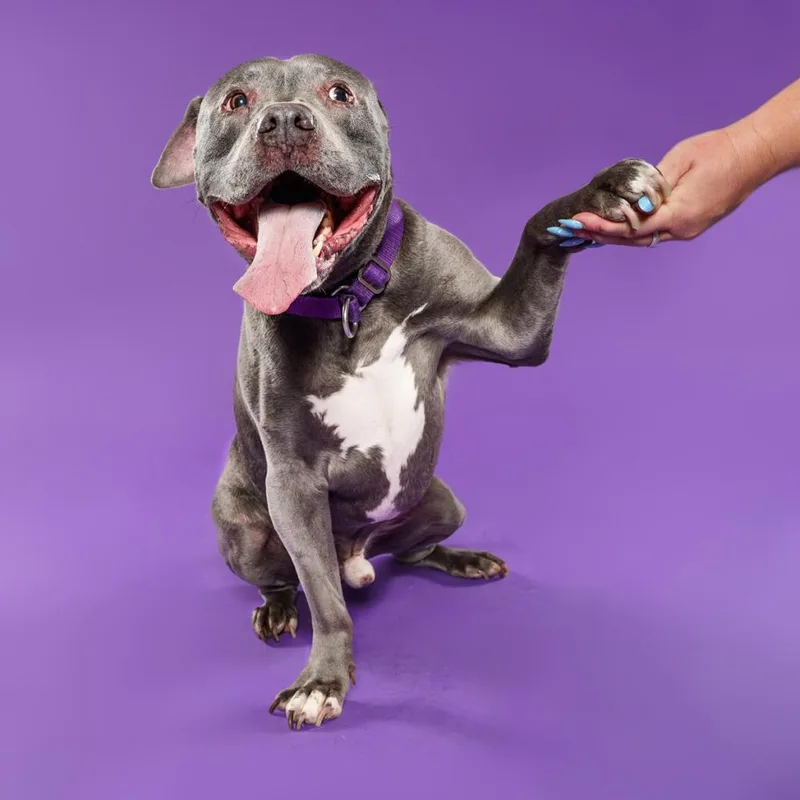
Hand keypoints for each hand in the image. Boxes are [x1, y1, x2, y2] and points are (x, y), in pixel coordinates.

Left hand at [569, 124, 771, 245]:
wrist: (755, 154)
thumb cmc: (719, 150)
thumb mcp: (680, 160)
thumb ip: (653, 185)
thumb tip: (631, 202)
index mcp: (680, 214)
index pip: (632, 227)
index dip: (602, 226)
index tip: (578, 220)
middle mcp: (683, 229)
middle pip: (632, 239)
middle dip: (600, 234)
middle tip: (570, 228)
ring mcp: (688, 230)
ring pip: (643, 239)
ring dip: (613, 235)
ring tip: (584, 230)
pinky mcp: (691, 225)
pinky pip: (654, 232)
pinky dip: (631, 231)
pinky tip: (613, 228)